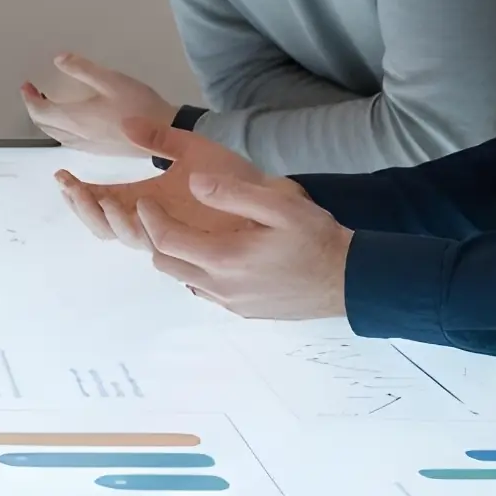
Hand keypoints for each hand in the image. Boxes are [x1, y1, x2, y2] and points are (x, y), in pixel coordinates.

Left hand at [20, 52, 173, 156]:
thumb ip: (82, 69)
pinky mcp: (100, 151)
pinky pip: (70, 141)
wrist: (165, 134)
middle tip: (35, 92)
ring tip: (51, 104)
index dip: (29, 99)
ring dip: (48, 120)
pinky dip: (61, 129)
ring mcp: (88, 146)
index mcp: (76, 119)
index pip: (40, 112)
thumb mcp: (111, 80)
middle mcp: (77, 136)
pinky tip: (72, 121)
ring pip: (56, 135)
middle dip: (35, 109)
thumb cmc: (139, 106)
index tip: (27, 86)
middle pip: (45, 126)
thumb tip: (58, 59)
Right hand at [54, 118, 267, 245]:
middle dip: (82, 207)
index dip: (78, 193)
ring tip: (100, 197)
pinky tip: (130, 209)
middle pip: (102, 225)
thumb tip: (127, 123)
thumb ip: (158, 138)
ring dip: (105, 218)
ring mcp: (165, 232)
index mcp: (144, 198)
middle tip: (71, 186)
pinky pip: (150, 242)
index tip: (61, 173)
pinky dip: (134, 228)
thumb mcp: (190, 147)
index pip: (100, 201)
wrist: (267, 194)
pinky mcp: (184, 243)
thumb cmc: (231, 174)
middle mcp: (149, 219)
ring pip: (121, 236)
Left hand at [133, 172, 353, 319]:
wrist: (350, 280)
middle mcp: (221, 287)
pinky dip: (198, 273)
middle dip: (156, 238)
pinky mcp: (245, 312)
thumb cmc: (316, 238)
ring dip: (177, 258)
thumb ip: (233, 193)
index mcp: (224, 258)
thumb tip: (193, 183)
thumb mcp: (279, 205)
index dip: (149, 218)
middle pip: (167, 265)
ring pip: (185, 281)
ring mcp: (232, 304)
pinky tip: (216, 255)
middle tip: (160, 215)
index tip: (145, 202)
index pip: (166, 240)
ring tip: (187, 232)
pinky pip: (206, 292)